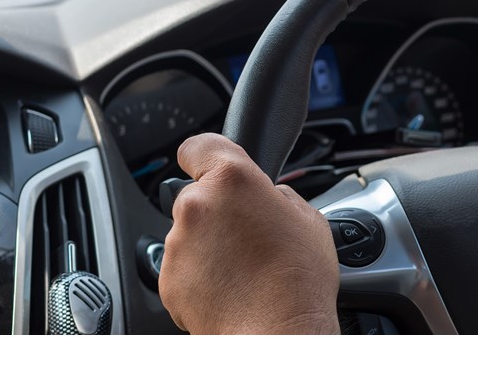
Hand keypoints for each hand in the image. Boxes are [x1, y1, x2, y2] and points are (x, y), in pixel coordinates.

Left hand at [158, 133, 339, 333]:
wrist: (280, 332)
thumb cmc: (299, 280)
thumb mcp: (308, 219)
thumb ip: (278, 197)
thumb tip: (269, 198)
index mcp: (232, 180)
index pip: (199, 146)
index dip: (204, 155)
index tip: (206, 164)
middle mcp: (197, 205)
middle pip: (197, 196)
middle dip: (217, 212)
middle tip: (248, 236)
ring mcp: (178, 244)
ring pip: (189, 234)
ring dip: (208, 245)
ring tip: (243, 268)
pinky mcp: (168, 278)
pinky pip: (182, 267)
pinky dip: (199, 274)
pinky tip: (230, 287)